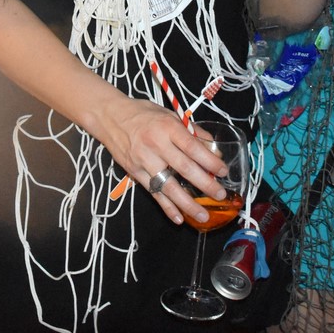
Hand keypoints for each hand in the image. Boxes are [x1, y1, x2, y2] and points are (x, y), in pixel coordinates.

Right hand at [95, 94, 229, 226]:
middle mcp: (156, 144)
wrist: (110, 117)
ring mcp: (144, 161)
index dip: (209, 161)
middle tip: (220, 194)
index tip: (223, 171)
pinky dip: (166, 207)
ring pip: (169, 186)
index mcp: (167, 127)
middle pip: (184, 168)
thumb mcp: (169, 114)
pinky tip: (178, 218)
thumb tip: (213, 148)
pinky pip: (153, 193)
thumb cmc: (143, 114)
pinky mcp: (135, 173)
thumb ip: (191, 131)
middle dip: (205, 184)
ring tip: (203, 215)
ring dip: (187, 203)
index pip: (192, 147)